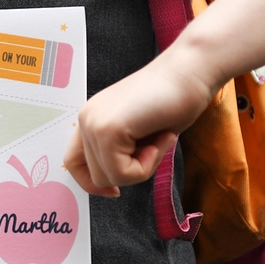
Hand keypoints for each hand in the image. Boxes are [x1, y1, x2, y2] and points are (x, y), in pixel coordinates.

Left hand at [63, 52, 213, 197]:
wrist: (191, 71)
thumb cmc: (173, 98)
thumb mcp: (137, 133)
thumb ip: (119, 151)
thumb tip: (110, 184)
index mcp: (90, 117)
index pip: (73, 163)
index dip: (92, 183)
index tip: (115, 192)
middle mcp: (86, 119)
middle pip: (96, 176)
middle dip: (130, 172)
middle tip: (154, 145)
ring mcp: (94, 123)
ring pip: (111, 178)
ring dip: (142, 167)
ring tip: (159, 137)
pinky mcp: (108, 129)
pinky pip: (124, 173)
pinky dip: (149, 164)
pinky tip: (161, 135)